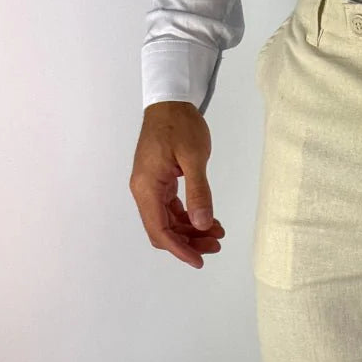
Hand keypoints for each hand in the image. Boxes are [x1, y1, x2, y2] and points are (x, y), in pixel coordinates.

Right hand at [129, 101, 225, 268]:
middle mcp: (144, 190)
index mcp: (147, 187)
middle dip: (188, 243)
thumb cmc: (180, 124)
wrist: (170, 100)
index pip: (160, 230)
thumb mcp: (194, 158)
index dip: (179, 249)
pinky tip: (209, 220)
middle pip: (163, 230)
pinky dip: (189, 218)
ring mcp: (151, 187)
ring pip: (169, 222)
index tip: (199, 261)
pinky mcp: (160, 182)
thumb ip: (198, 192)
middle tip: (216, 245)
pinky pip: (172, 209)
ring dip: (191, 232)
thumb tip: (202, 224)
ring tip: (218, 233)